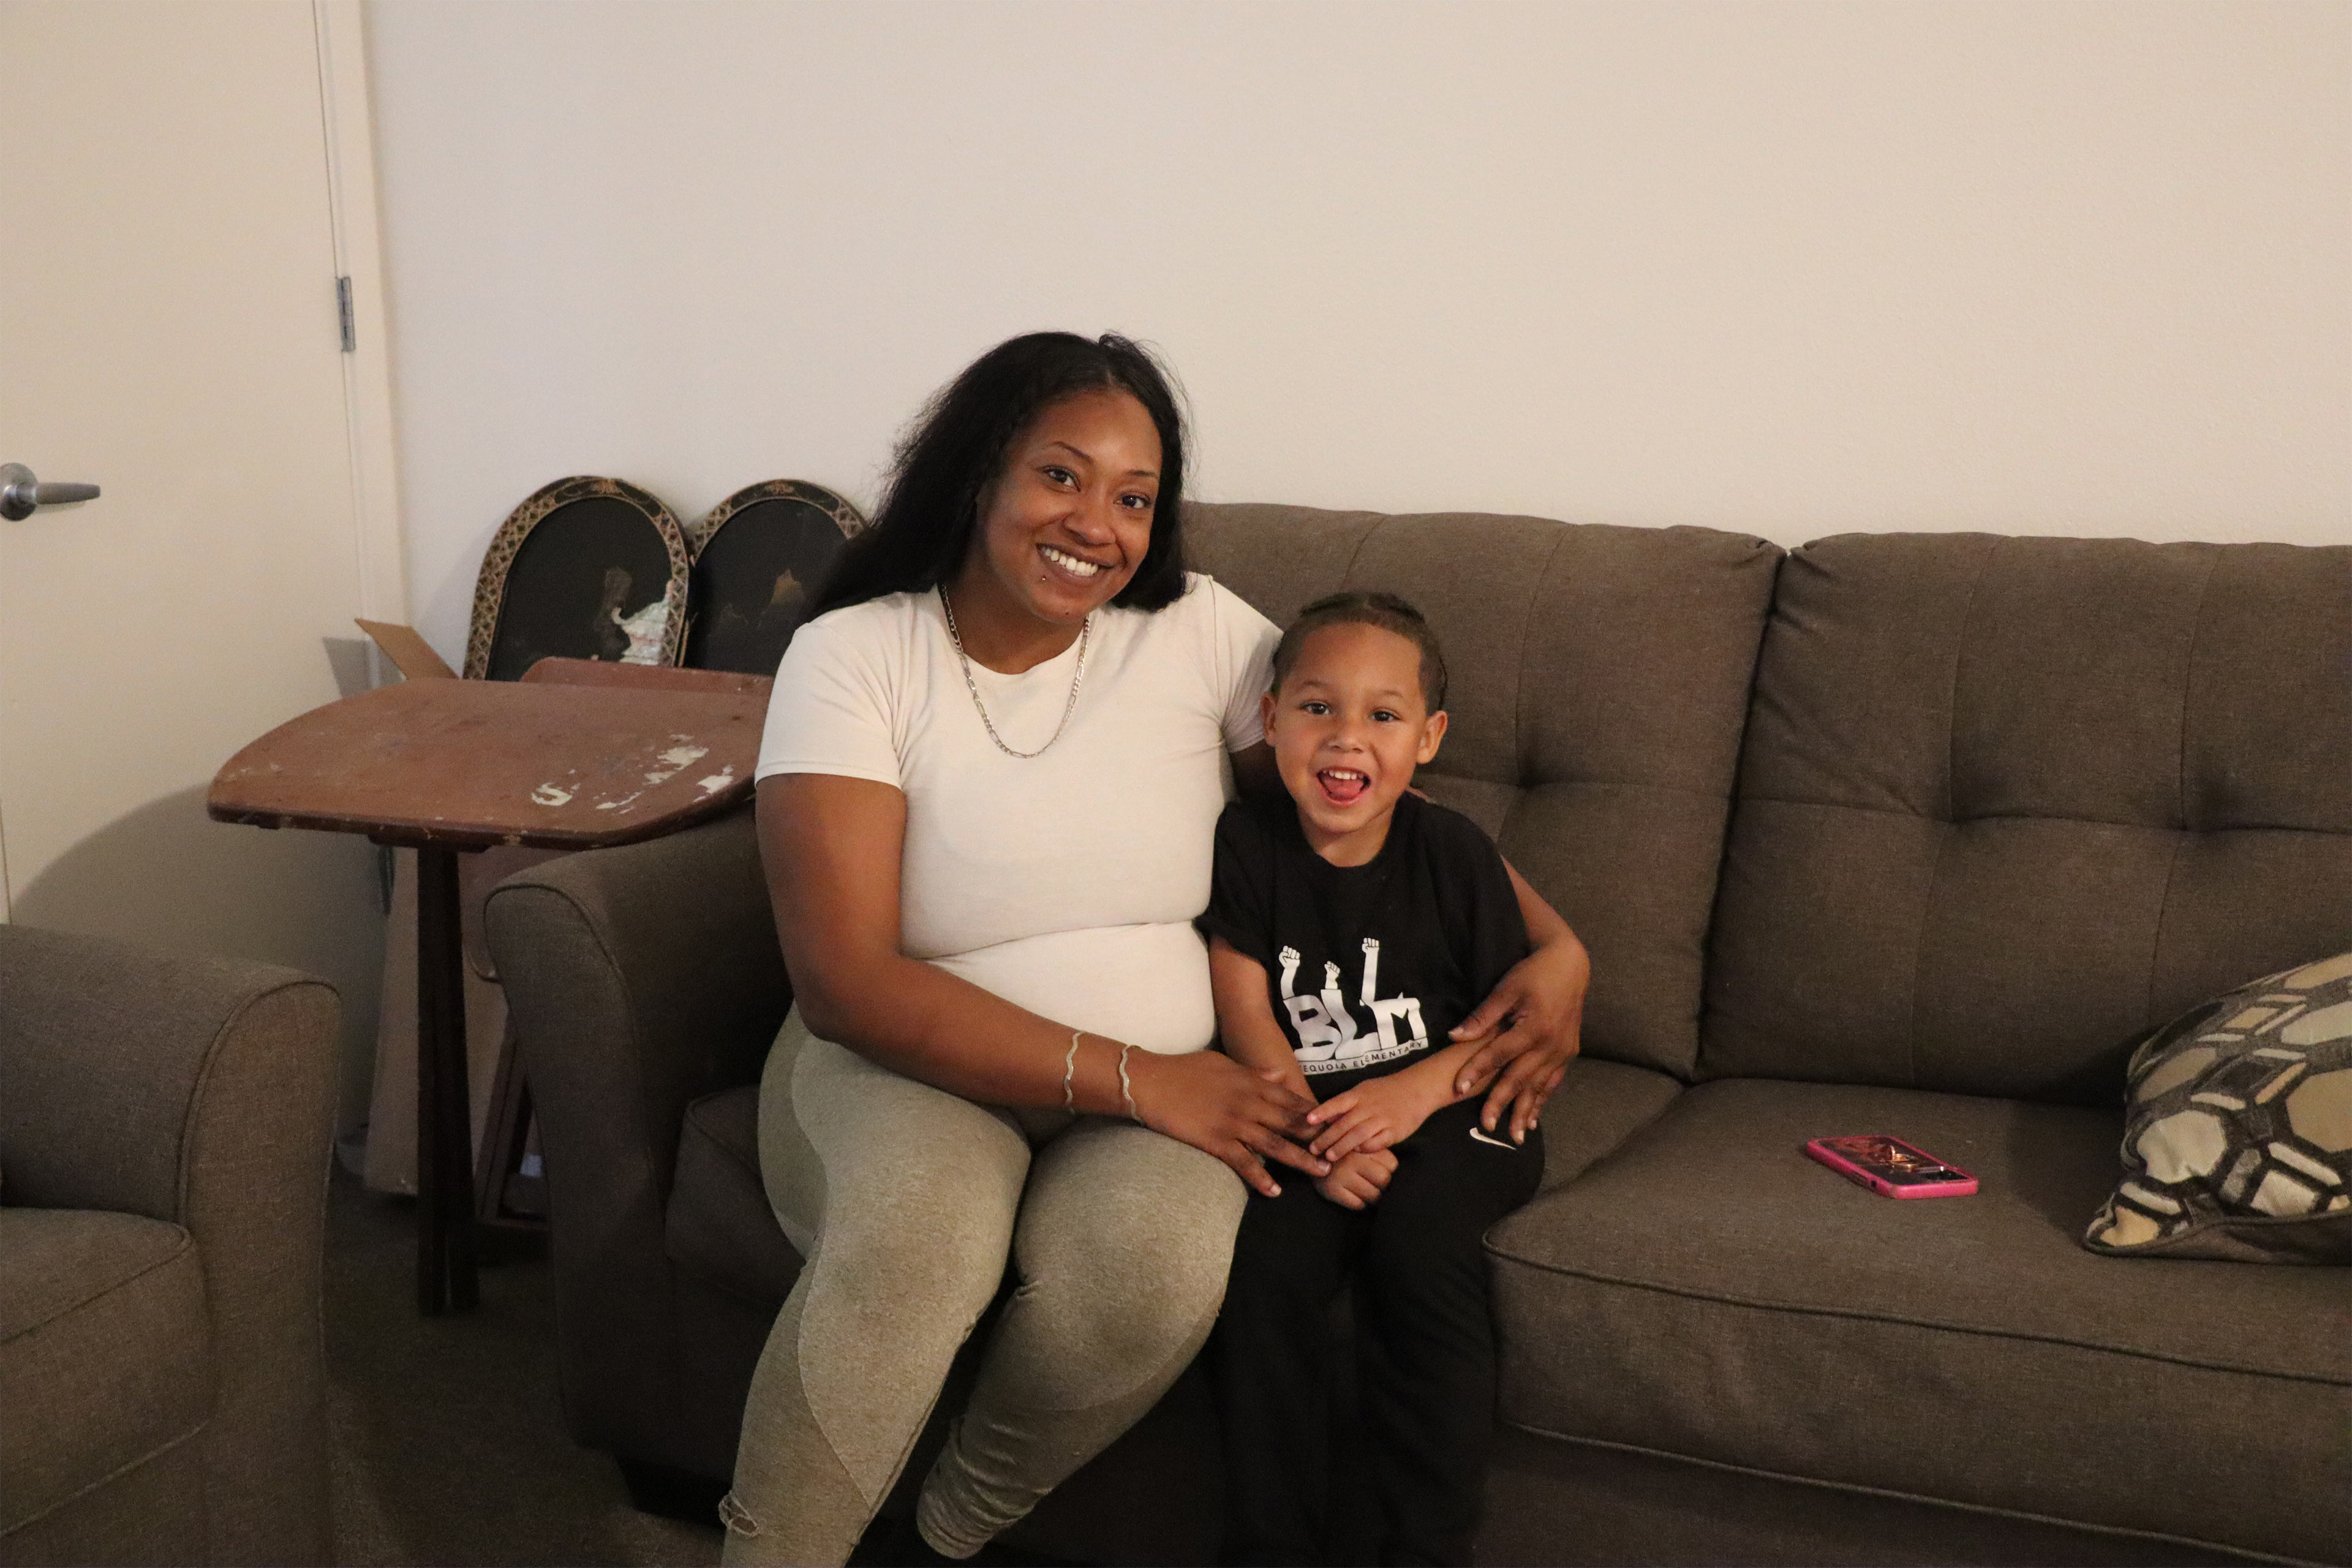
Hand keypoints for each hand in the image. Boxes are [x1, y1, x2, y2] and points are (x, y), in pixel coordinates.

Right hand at [1126, 1051, 1326, 1197]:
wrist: (1152, 1081)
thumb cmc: (1185, 1069)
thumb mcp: (1224, 1063)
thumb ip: (1254, 1072)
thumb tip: (1279, 1076)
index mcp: (1252, 1082)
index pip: (1291, 1100)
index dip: (1314, 1115)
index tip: (1334, 1125)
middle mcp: (1248, 1102)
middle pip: (1291, 1123)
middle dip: (1317, 1139)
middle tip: (1341, 1152)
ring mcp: (1233, 1122)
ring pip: (1275, 1144)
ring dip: (1299, 1159)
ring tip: (1321, 1173)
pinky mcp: (1215, 1140)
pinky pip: (1243, 1162)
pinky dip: (1260, 1177)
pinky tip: (1274, 1191)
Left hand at [1303, 1070, 1446, 1161]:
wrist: (1417, 1089)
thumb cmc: (1386, 1090)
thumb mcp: (1364, 1090)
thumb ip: (1347, 1103)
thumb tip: (1326, 1117)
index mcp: (1360, 1094)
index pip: (1338, 1102)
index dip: (1323, 1111)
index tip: (1308, 1121)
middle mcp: (1369, 1106)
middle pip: (1345, 1123)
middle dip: (1328, 1138)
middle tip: (1314, 1149)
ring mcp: (1382, 1119)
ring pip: (1358, 1135)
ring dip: (1343, 1147)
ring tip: (1330, 1157)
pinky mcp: (1395, 1131)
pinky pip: (1377, 1143)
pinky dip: (1366, 1149)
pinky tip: (1357, 1153)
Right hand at [1315, 1148, 1395, 1209]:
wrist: (1308, 1150)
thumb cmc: (1342, 1148)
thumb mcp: (1359, 1142)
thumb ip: (1377, 1151)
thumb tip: (1397, 1172)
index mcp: (1361, 1145)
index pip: (1392, 1165)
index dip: (1390, 1170)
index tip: (1384, 1170)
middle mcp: (1351, 1160)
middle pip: (1384, 1181)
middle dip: (1385, 1185)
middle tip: (1379, 1184)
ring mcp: (1340, 1177)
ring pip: (1373, 1196)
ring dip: (1374, 1196)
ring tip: (1369, 1190)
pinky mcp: (1331, 1191)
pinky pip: (1358, 1205)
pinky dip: (1361, 1203)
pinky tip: (1357, 1195)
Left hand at [1448, 936, 1587, 1141]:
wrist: (1571, 966)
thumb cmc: (1533, 974)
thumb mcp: (1506, 989)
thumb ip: (1482, 1016)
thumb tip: (1455, 1036)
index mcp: (1533, 1027)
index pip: (1498, 1055)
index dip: (1476, 1071)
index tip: (1458, 1088)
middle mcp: (1551, 1043)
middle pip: (1519, 1078)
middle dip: (1501, 1102)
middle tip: (1484, 1125)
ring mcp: (1563, 1050)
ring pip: (1539, 1086)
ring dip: (1525, 1111)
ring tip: (1514, 1136)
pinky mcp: (1569, 1052)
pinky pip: (1553, 1082)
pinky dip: (1542, 1101)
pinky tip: (1533, 1119)